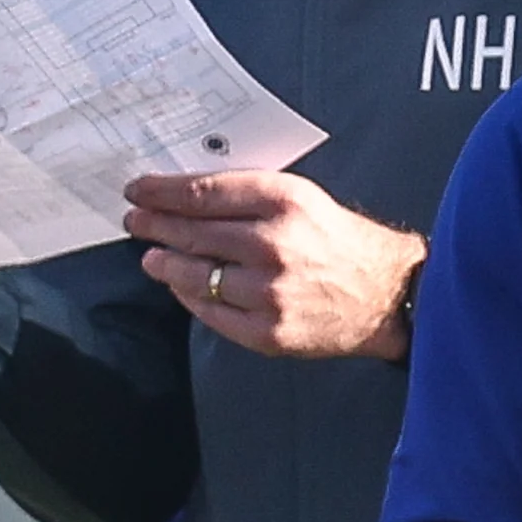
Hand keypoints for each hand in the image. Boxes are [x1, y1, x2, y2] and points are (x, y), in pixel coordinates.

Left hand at [121, 170, 421, 360]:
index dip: (161, 192)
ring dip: (164, 263)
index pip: (202, 193)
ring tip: (152, 256)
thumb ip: (247, 194)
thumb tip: (187, 193)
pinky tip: (181, 285)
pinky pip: (211, 312)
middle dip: (154, 225)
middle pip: (191, 233)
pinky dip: (189, 296)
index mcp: (282, 201)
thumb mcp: (300, 196)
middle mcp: (273, 244)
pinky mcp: (267, 331)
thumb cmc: (338, 240)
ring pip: (194, 275)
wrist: (385, 294)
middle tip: (136, 221)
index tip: (138, 190)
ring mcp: (268, 292)